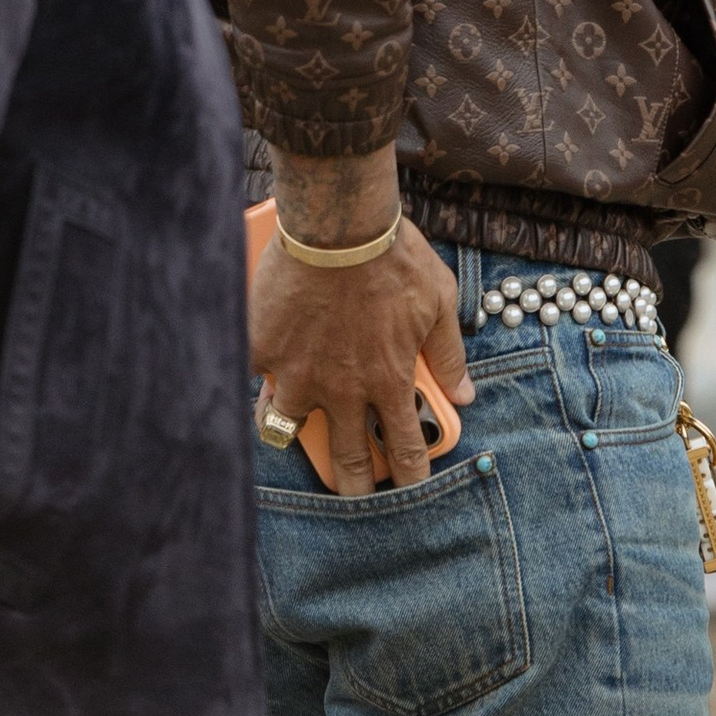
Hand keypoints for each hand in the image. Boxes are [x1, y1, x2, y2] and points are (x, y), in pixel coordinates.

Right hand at [252, 145, 471, 495]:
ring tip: (288, 434)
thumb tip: (466, 393)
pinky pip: (250, 379)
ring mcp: (299, 373)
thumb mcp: (440, 299)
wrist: (338, 222)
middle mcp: (344, 388)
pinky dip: (251, 379)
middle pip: (348, 456)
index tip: (409, 487)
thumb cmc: (394, 255)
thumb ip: (450, 353)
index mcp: (389, 380)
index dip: (408, 475)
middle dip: (354, 484)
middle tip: (354, 494)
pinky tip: (249, 376)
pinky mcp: (264, 350)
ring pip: (288, 427)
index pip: (404, 448)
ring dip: (291, 433)